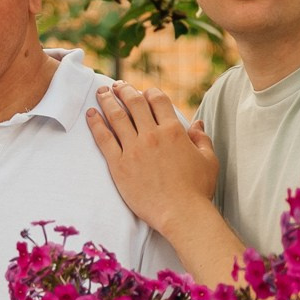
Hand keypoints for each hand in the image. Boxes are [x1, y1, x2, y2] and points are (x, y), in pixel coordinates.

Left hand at [86, 82, 219, 238]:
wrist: (181, 213)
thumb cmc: (198, 189)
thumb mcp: (208, 160)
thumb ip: (202, 138)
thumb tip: (197, 123)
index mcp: (173, 130)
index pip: (158, 100)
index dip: (149, 93)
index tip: (143, 92)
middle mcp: (152, 135)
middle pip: (134, 103)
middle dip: (124, 90)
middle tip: (116, 86)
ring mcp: (134, 149)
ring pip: (116, 116)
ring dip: (107, 100)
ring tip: (101, 92)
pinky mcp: (119, 165)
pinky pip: (104, 139)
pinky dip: (95, 123)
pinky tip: (90, 114)